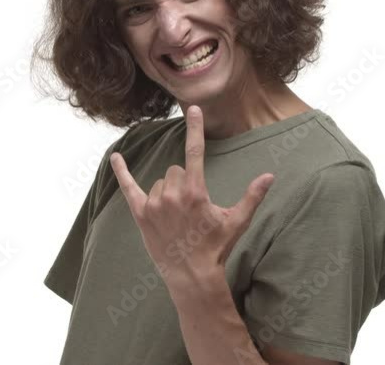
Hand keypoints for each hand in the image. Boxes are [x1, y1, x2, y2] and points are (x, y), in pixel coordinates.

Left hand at [109, 105, 275, 289]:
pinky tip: (115, 157)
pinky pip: (128, 187)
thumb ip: (252, 196)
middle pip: (176, 171)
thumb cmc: (216, 248)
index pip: (195, 152)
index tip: (192, 109)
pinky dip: (121, 172)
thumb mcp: (237, 222)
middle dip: (184, 183)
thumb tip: (270, 176)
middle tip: (191, 209)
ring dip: (168, 192)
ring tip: (177, 217)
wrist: (192, 276)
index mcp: (196, 192)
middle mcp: (173, 194)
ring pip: (160, 183)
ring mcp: (155, 204)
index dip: (194, 128)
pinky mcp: (141, 214)